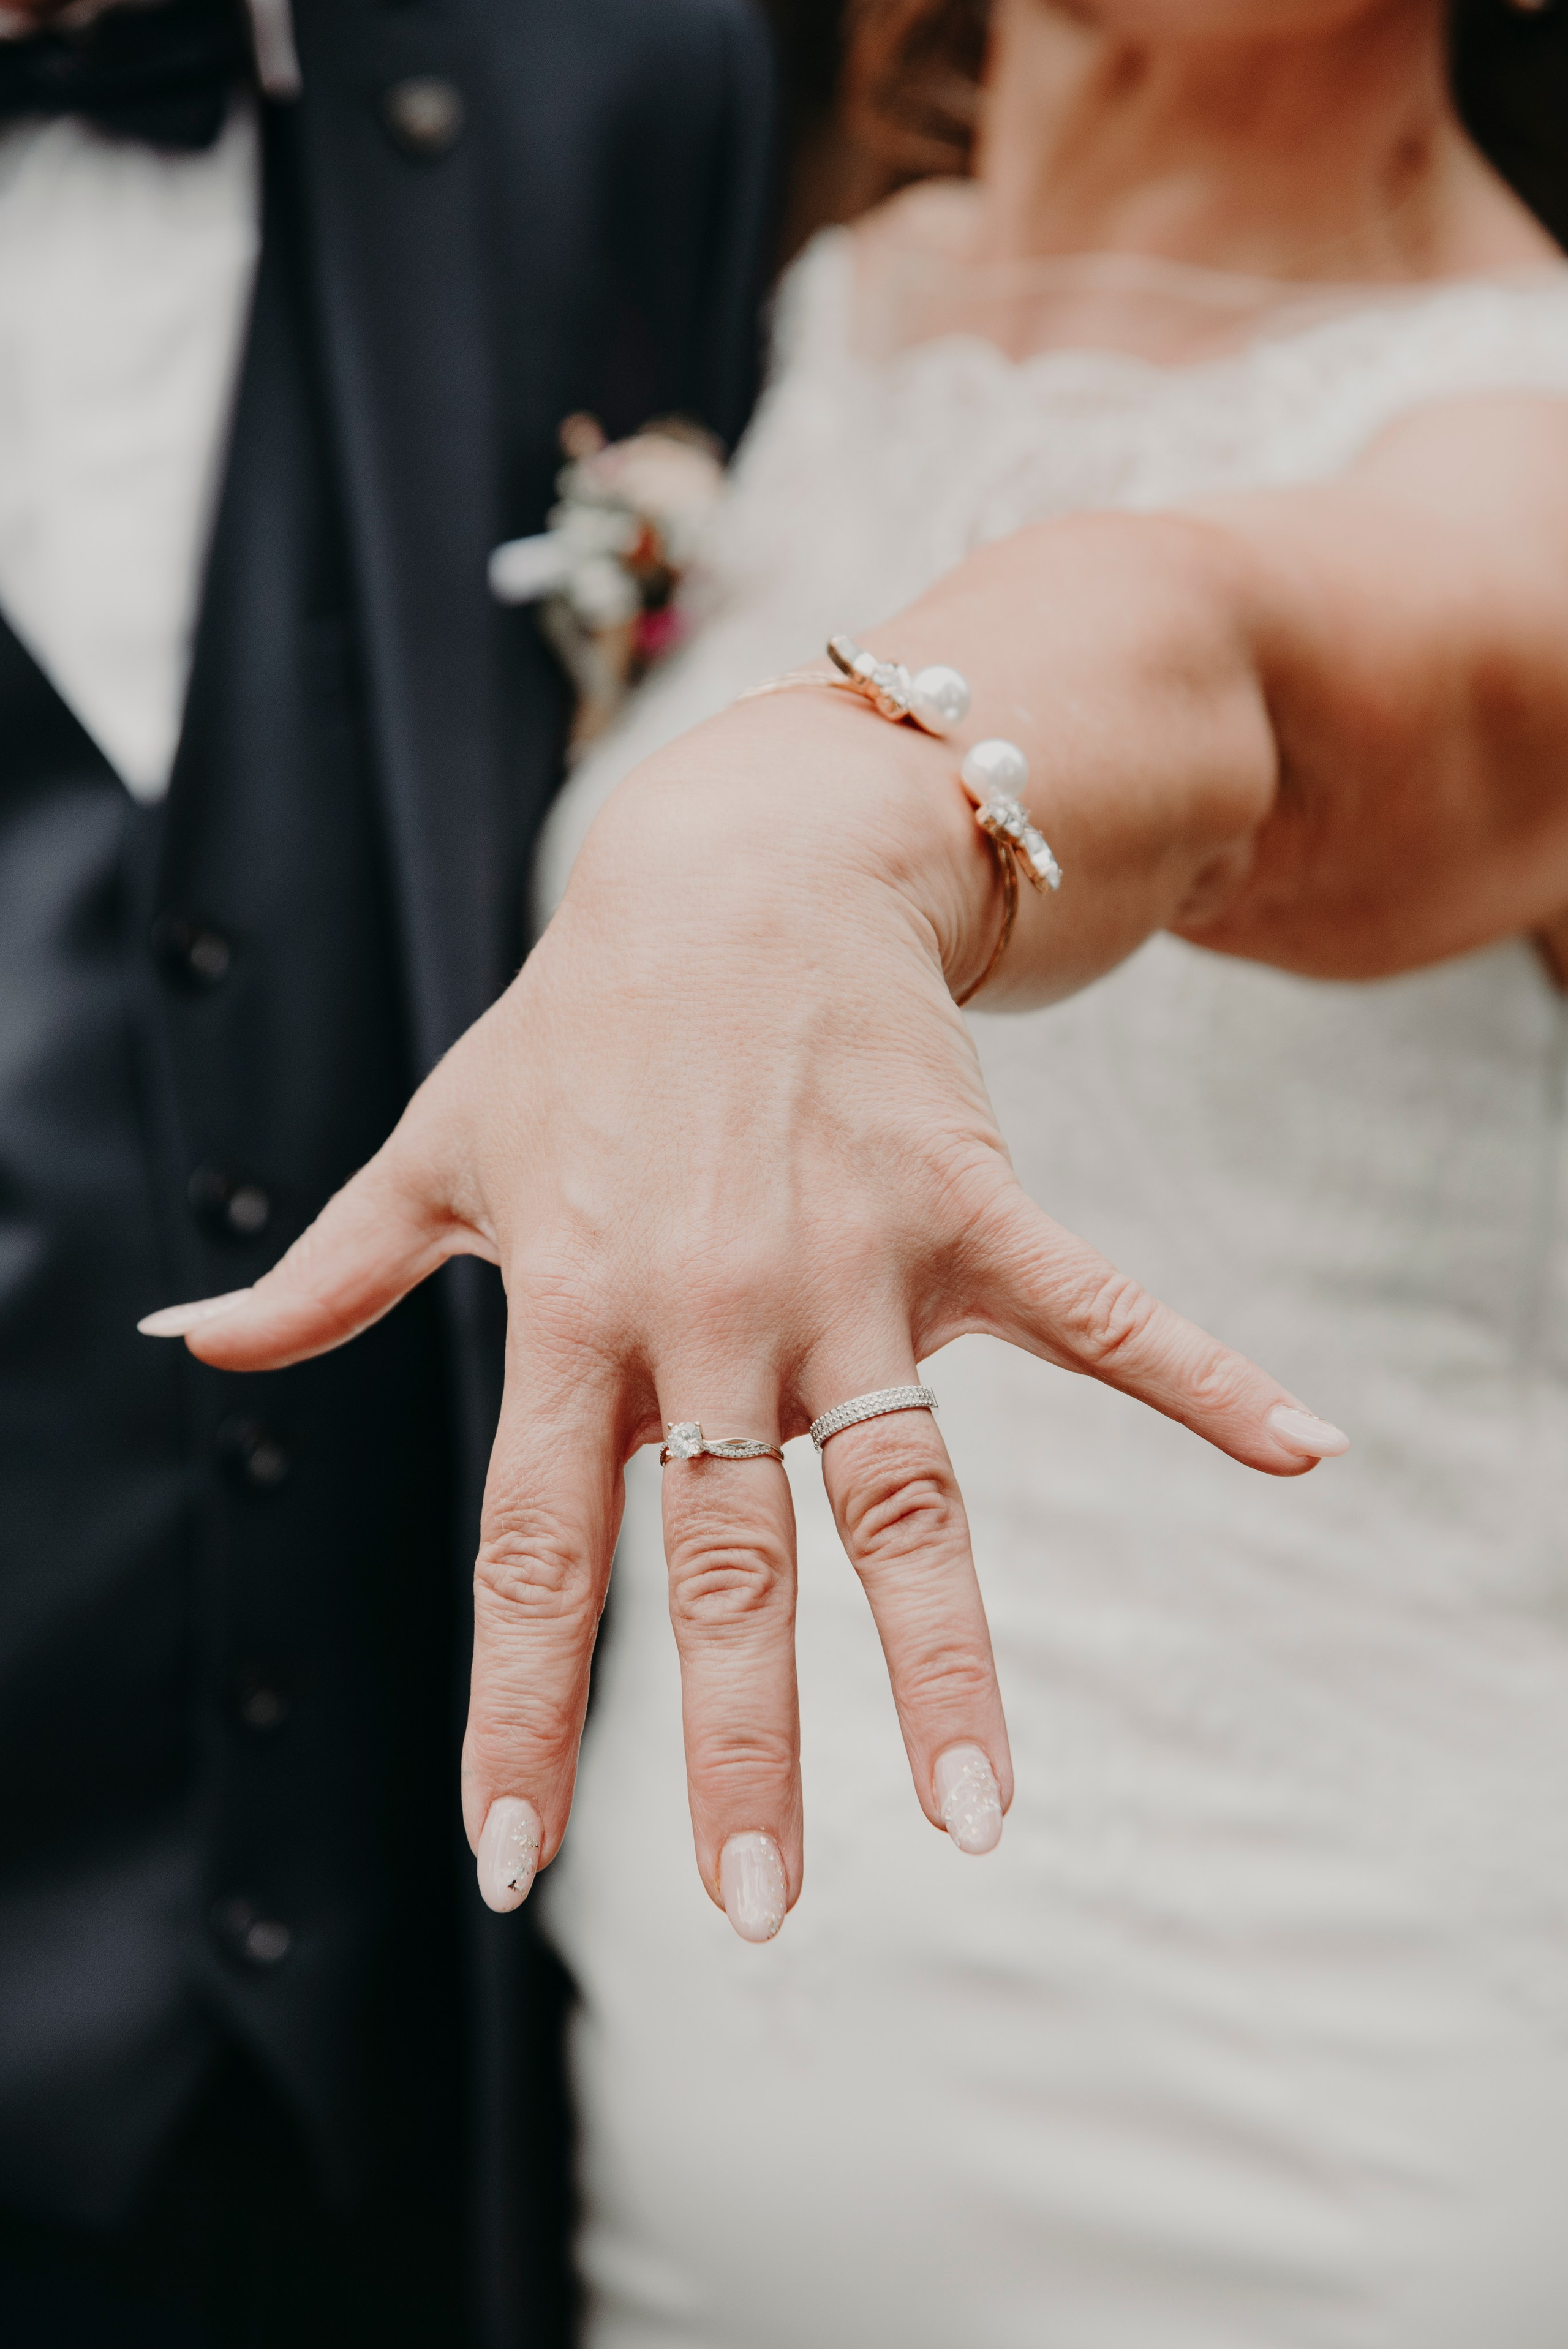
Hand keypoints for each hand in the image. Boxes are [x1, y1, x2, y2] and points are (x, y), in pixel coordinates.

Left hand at [141, 688, 1346, 1937]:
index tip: (515, 1869)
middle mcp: (710, 1313)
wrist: (737, 869)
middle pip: (722, 1563)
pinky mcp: (972, 1210)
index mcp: (573, 1314)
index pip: (534, 1552)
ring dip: (941, 1661)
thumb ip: (324, 1270)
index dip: (522, 1715)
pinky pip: (1101, 1313)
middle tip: (760, 1915)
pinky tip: (1304, 1456)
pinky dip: (1202, 1383)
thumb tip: (194, 1346)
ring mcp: (852, 1264)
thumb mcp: (437, 1148)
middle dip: (734, 1747)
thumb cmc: (577, 1028)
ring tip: (979, 1815)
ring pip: (904, 1493)